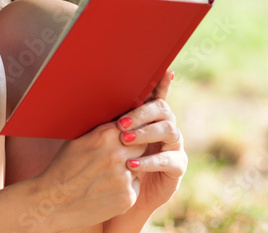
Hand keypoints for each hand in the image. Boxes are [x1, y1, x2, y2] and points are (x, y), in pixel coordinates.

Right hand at [31, 119, 146, 229]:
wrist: (52, 202)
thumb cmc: (63, 168)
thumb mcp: (78, 140)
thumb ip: (102, 130)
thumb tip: (122, 120)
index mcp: (106, 135)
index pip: (134, 127)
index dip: (130, 134)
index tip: (125, 140)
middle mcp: (117, 154)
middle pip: (140, 147)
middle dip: (132, 152)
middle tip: (114, 161)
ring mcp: (123, 177)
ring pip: (138, 168)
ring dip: (127, 171)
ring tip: (104, 179)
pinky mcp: (127, 198)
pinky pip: (134, 187)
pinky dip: (124, 190)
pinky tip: (106, 192)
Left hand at [112, 70, 186, 216]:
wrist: (119, 197)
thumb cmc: (111, 165)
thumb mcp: (107, 140)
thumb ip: (108, 120)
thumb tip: (90, 97)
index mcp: (151, 118)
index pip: (156, 96)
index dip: (161, 83)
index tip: (163, 71)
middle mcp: (166, 127)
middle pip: (163, 109)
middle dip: (142, 113)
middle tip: (121, 123)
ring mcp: (174, 146)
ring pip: (169, 130)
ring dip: (146, 132)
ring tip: (125, 140)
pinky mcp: (177, 167)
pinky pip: (169, 159)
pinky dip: (149, 160)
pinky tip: (132, 163)